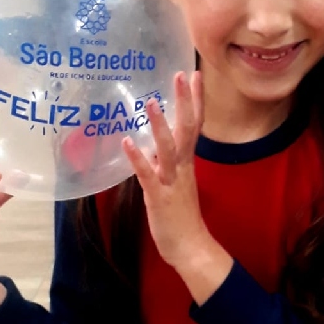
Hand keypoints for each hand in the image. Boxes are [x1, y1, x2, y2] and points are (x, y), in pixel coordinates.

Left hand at [122, 72, 232, 303]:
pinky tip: (128, 141)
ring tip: (151, 101)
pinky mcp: (158, 197)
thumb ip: (169, 164)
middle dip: (185, 101)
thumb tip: (156, 145)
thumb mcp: (177, 185)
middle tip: (182, 75)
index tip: (195, 75)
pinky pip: (147, 174)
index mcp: (187, 165)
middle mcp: (182, 168)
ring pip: (168, 148)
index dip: (195, 100)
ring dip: (159, 124)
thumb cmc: (182, 219)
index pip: (195, 126)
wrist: (191, 249)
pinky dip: (138, 157)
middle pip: (187, 129)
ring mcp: (171, 182)